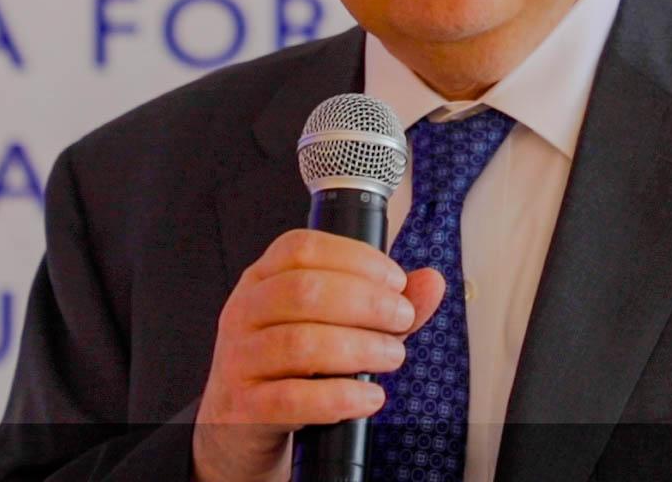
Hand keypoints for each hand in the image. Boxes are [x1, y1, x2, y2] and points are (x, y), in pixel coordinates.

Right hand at [193, 229, 445, 481]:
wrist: (240, 423)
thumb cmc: (291, 364)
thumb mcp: (332, 323)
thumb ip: (383, 302)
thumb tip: (432, 281)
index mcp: (263, 278)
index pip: (302, 248)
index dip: (357, 258)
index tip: (396, 280)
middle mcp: (244, 311)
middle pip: (304, 291)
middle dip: (367, 303)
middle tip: (403, 319)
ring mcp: (239, 360)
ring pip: (300, 344)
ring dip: (360, 349)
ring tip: (392, 356)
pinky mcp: (244, 408)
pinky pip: (292, 399)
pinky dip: (340, 397)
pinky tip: (369, 397)